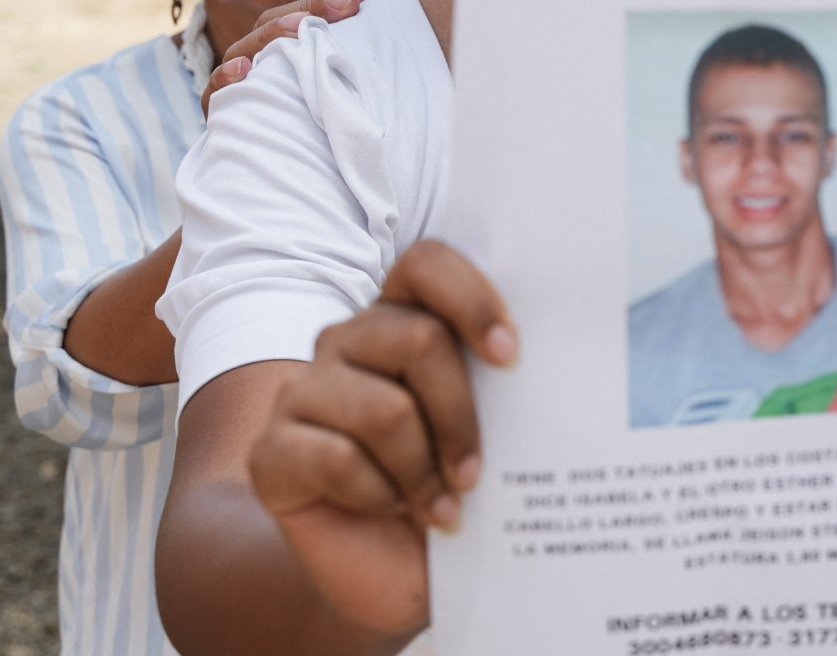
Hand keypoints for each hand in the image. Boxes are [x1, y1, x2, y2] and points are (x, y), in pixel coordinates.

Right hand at [201, 0, 368, 114]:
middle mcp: (260, 57)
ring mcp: (240, 83)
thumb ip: (358, 31)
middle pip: (268, 27)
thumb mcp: (341, 72)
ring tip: (294, 29)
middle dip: (296, 17)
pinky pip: (216, 93)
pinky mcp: (225, 111)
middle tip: (318, 15)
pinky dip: (224, 80)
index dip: (323, 3)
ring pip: (240, 54)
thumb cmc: (322, 111)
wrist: (302, 163)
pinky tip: (243, 71)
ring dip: (263, 41)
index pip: (299, 13)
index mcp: (285, 44)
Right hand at [246, 241, 517, 635]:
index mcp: (401, 317)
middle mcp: (347, 341)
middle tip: (476, 472)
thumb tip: (566, 352)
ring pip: (386, 408)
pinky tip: (389, 511)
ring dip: (423, 470)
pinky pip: (337, 459)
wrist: (391, 573)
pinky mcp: (271, 451)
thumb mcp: (487, 430)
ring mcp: (303, 392)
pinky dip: (379, 496)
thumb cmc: (449, 489)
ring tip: (440, 505)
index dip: (470, 298)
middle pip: (417, 338)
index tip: (510, 355)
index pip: (426, 263)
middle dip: (460, 414)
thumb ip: (502, 381)